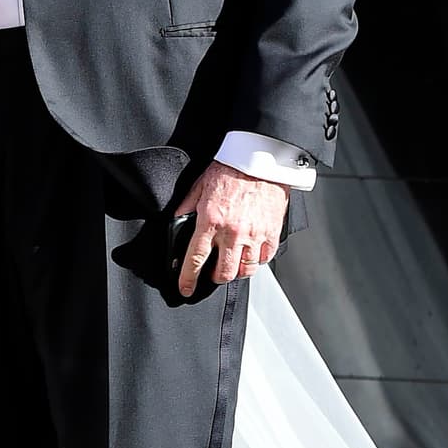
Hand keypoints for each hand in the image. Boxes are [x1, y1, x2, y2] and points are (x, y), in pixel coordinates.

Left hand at [174, 161, 289, 297]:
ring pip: (246, 270)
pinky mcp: (271, 231)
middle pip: (224, 273)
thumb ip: (186, 208)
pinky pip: (265, 258)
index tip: (186, 288)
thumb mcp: (198, 187)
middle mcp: (232, 232)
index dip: (188, 278)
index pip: (196, 259)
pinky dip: (257, 260)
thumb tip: (176, 222)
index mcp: (210, 221)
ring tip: (233, 263)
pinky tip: (251, 253)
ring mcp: (254, 234)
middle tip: (213, 272)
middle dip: (216, 277)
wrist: (259, 159)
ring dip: (237, 271)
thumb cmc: (229, 169)